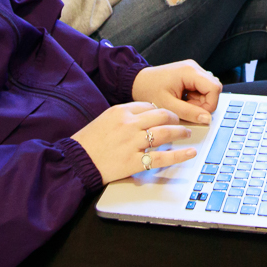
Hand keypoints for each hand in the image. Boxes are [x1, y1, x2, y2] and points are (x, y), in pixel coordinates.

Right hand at [71, 102, 195, 182]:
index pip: (148, 105)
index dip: (160, 110)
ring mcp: (132, 142)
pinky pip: (162, 157)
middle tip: (180, 122)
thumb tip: (144, 117)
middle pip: (161, 115)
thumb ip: (124, 117)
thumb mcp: (104, 120)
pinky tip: (190, 152)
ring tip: (187, 133)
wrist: (76, 161)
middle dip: (175, 118)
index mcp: (120, 111)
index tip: (166, 115)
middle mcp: (128, 124)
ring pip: (165, 133)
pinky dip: (179, 155)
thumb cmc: (88, 142)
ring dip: (180, 132)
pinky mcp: (134, 161)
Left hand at [131, 59, 221, 123]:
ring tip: (181, 104)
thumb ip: (189, 113)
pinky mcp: (190, 75)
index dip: (209, 104)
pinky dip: (194, 99)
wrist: (137, 83)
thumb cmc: (149, 90)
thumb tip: (207, 119)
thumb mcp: (168, 105)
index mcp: (190, 71)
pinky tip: (182, 100)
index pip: (214, 88)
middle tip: (186, 108)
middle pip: (213, 88)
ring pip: (208, 90)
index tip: (196, 114)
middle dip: (203, 104)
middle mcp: (194, 68)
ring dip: (198, 102)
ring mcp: (193, 71)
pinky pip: (201, 90)